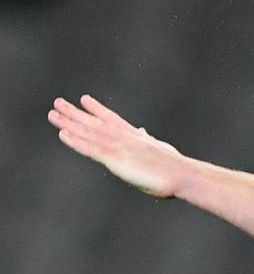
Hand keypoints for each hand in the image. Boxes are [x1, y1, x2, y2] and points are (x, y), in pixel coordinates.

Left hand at [48, 94, 182, 197]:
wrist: (180, 174)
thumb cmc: (173, 166)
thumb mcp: (158, 149)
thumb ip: (146, 139)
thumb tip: (141, 131)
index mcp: (134, 136)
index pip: (111, 118)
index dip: (96, 109)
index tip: (84, 99)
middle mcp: (123, 136)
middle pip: (94, 122)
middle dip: (75, 113)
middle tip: (58, 103)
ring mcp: (118, 146)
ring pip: (88, 132)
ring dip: (69, 122)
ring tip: (53, 113)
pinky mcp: (115, 159)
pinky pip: (90, 149)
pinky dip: (76, 141)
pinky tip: (63, 134)